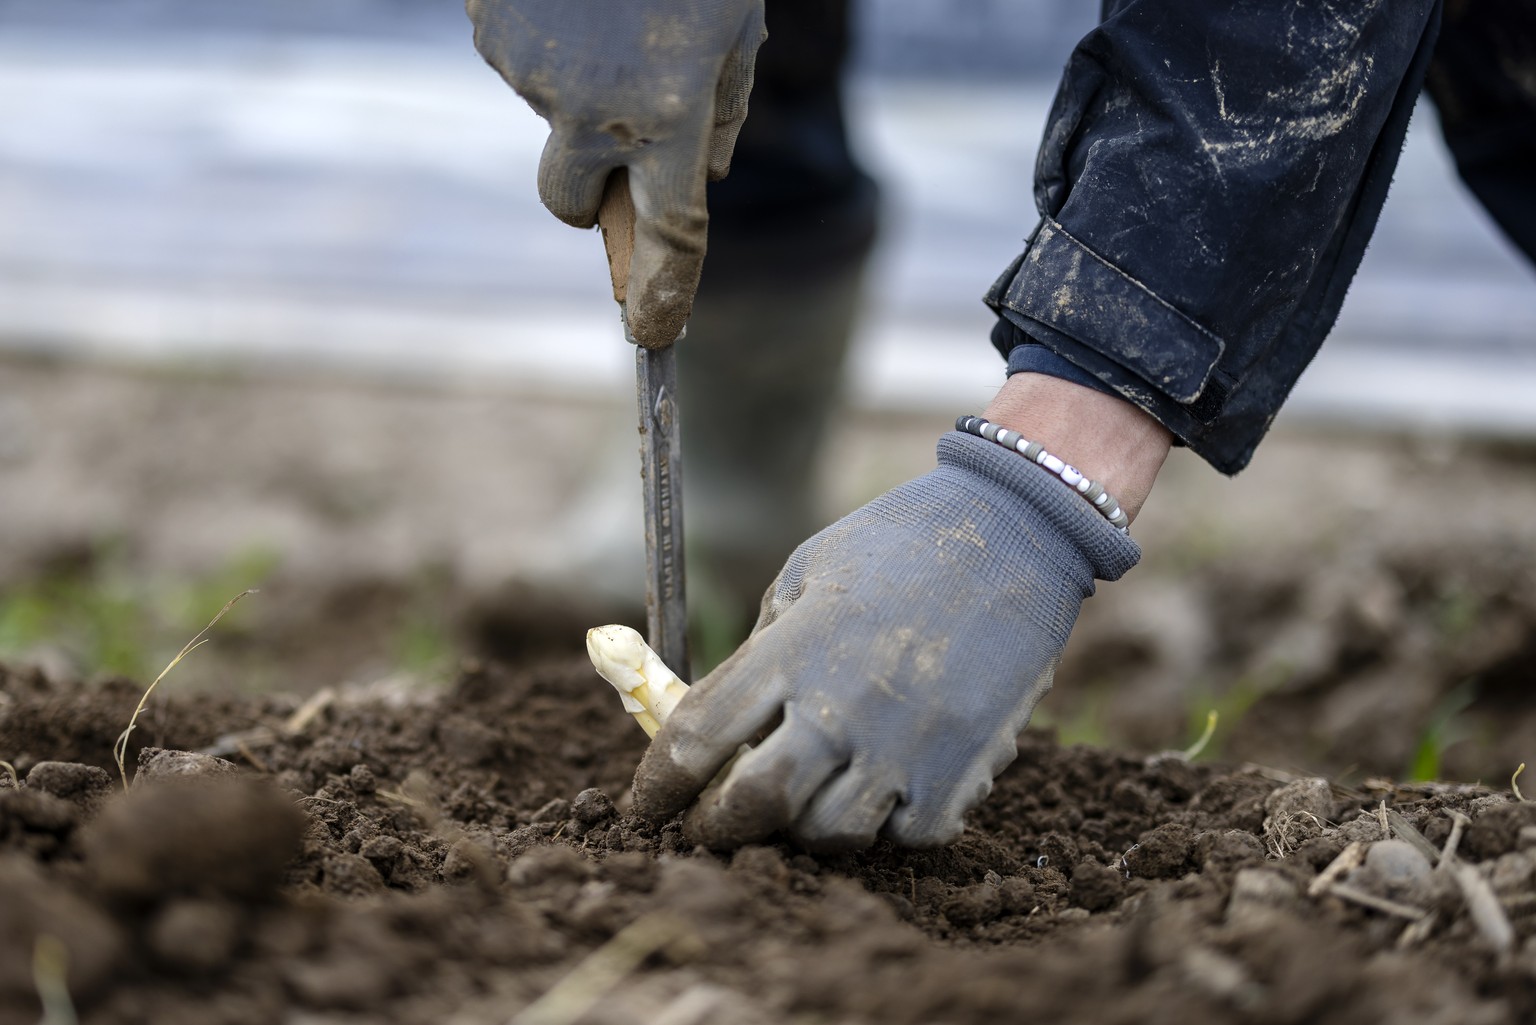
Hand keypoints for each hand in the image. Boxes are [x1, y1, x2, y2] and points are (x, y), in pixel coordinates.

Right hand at [467, 0, 765, 345]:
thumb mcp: (735, 22)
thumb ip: (723, 109)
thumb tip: (699, 172)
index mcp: (666, 113)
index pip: (671, 234)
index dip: (665, 294)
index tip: (656, 334)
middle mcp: (592, 110)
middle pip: (569, 206)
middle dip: (589, 196)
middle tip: (618, 142)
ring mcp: (528, 75)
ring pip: (552, 118)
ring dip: (580, 89)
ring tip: (609, 11)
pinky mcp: (488, 36)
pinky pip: (522, 66)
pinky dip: (548, 46)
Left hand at [631, 427, 1142, 849]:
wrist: (1014, 533)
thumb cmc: (897, 545)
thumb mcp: (804, 575)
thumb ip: (759, 655)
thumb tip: (713, 726)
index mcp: (795, 649)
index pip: (697, 738)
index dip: (657, 784)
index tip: (643, 806)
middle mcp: (845, 707)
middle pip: (755, 805)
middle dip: (716, 827)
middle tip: (707, 824)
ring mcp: (908, 746)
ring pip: (829, 832)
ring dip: (800, 824)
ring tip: (800, 794)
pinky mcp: (962, 771)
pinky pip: (904, 834)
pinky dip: (883, 823)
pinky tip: (877, 787)